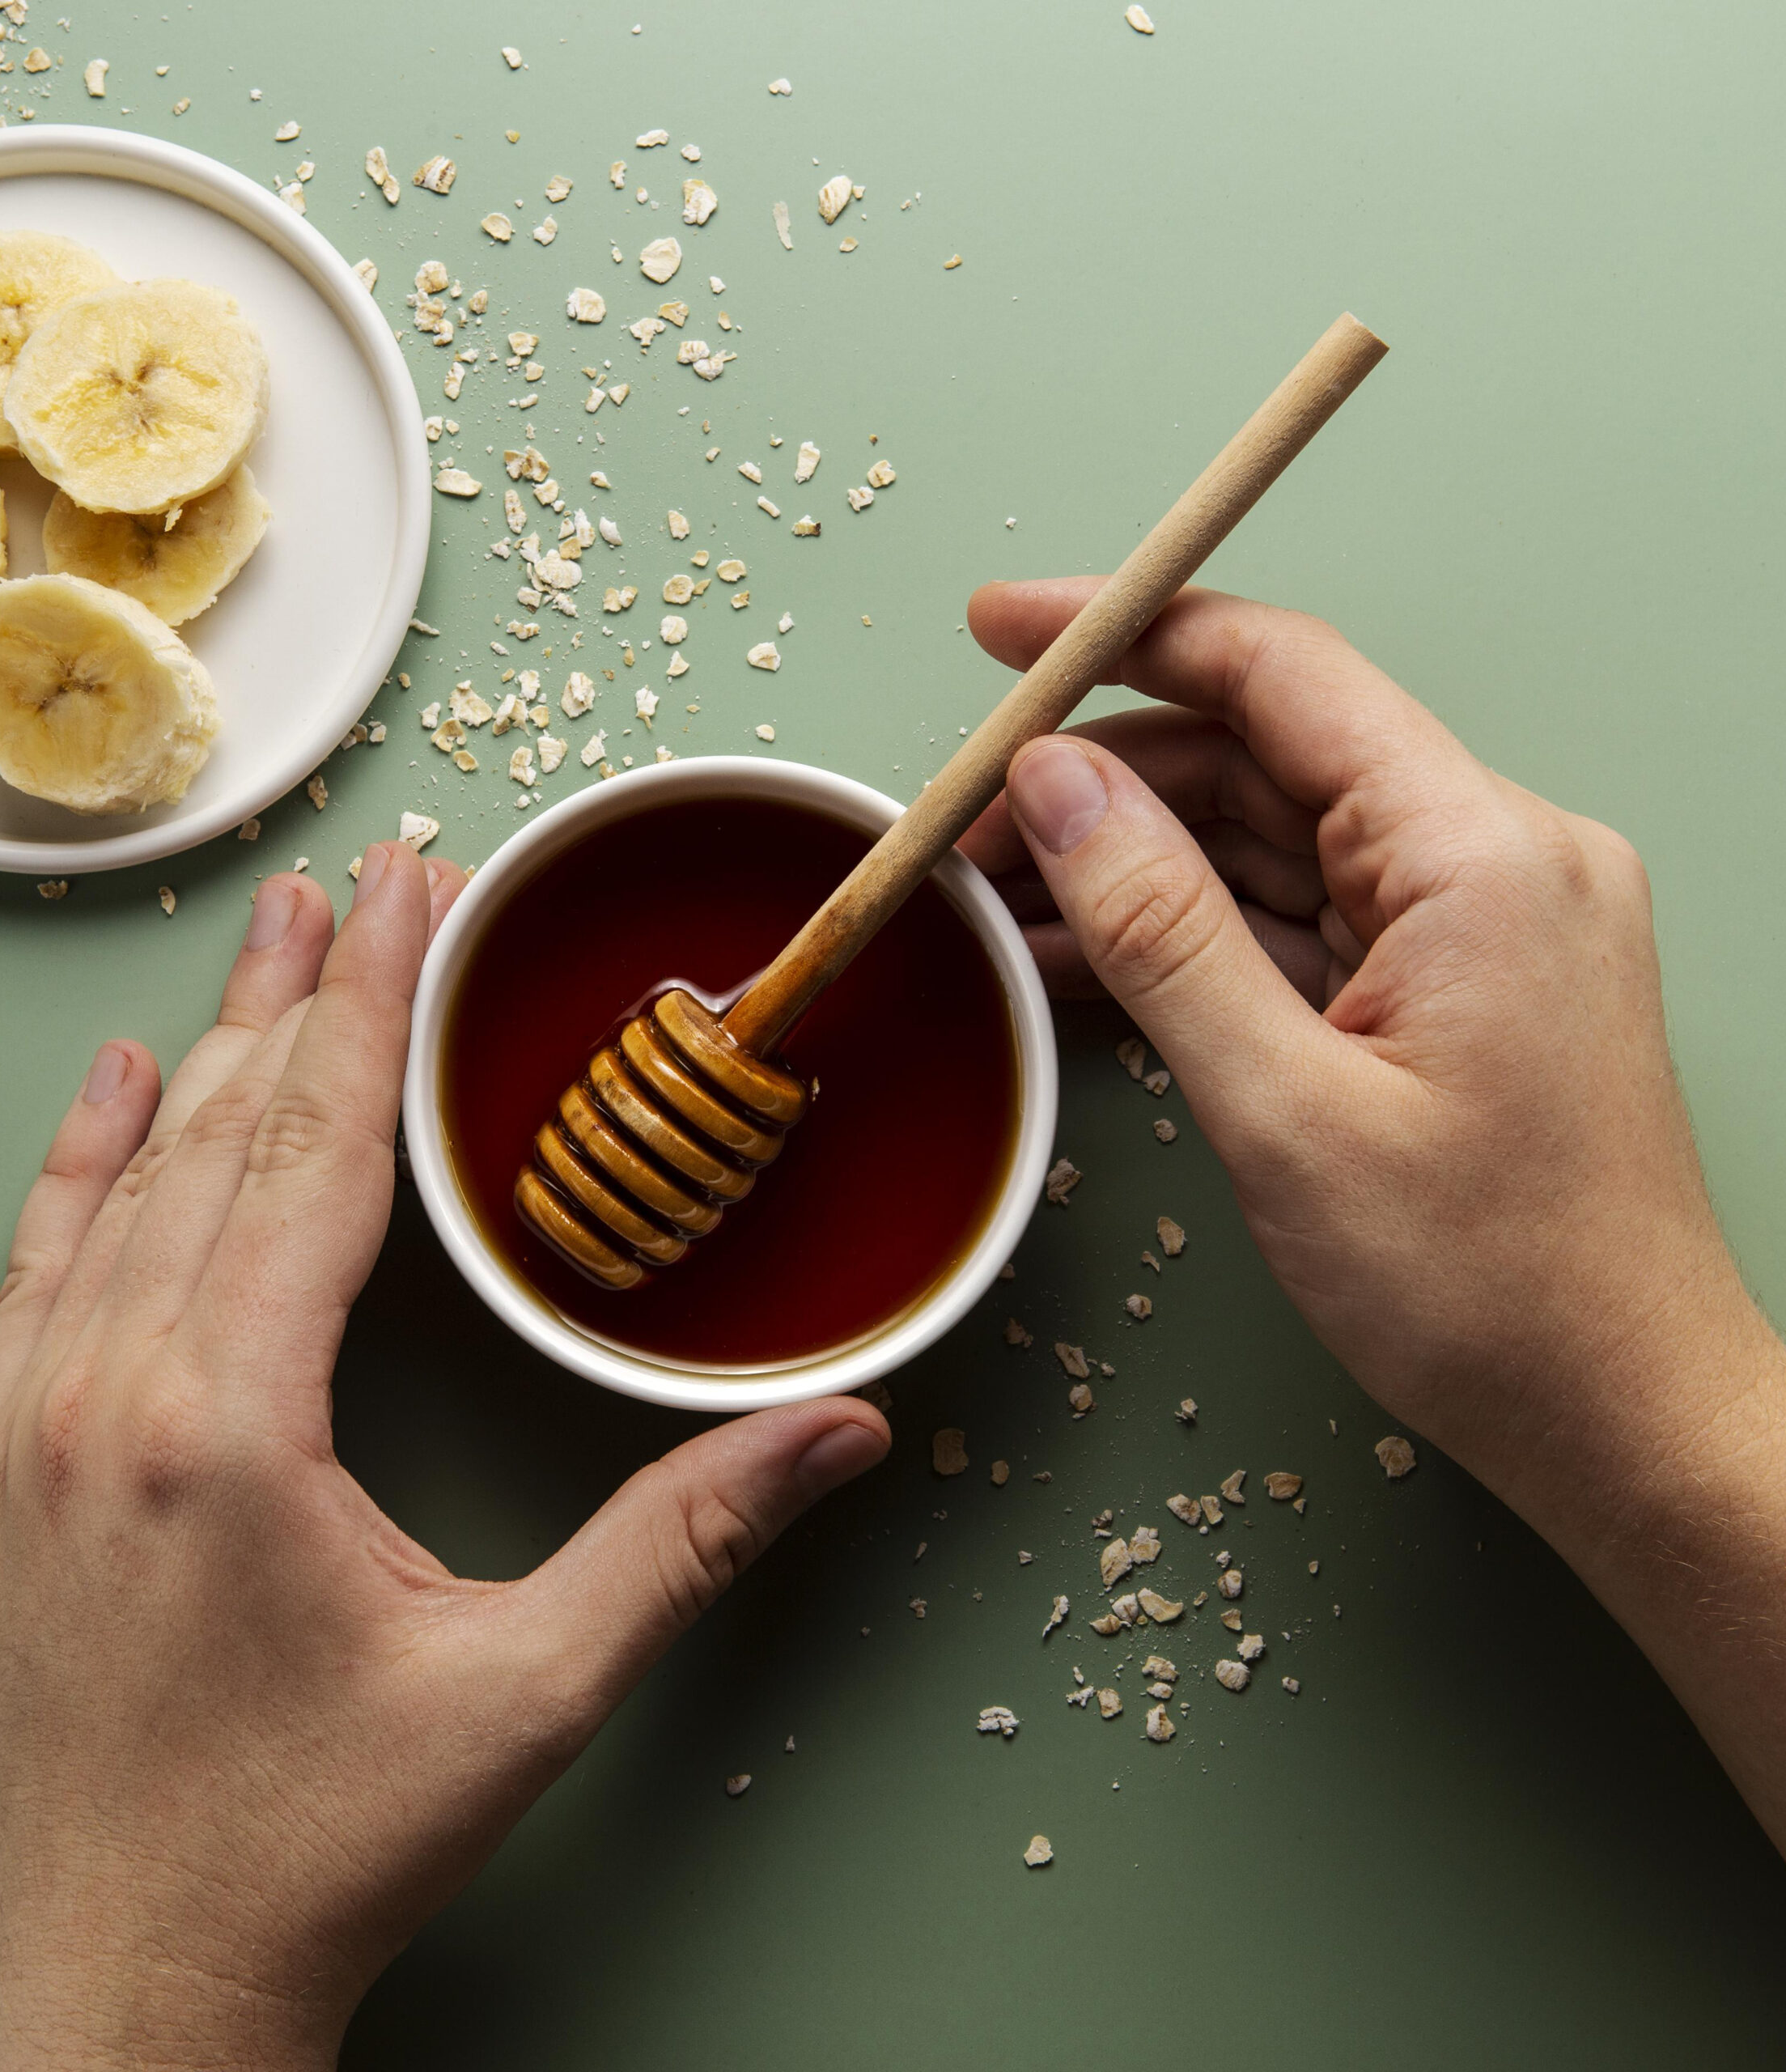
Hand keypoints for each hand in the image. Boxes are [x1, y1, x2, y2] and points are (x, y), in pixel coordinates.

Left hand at [0, 844, 889, 2070]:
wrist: (132, 1987)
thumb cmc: (319, 1844)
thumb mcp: (528, 1691)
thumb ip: (687, 1540)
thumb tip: (846, 1432)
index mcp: (227, 1424)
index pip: (319, 1155)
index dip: (378, 1010)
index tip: (415, 898)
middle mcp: (101, 1401)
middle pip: (221, 1139)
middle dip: (307, 996)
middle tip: (366, 880)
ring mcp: (20, 1434)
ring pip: (122, 1187)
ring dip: (204, 1053)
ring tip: (266, 942)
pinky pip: (29, 1270)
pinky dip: (75, 1164)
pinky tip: (107, 1089)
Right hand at [960, 577, 1785, 1847]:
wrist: (1624, 1423)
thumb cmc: (1487, 1291)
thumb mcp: (1283, 1110)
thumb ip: (1160, 927)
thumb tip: (1053, 785)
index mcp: (1479, 854)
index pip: (1279, 674)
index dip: (1123, 633)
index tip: (998, 633)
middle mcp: (1497, 857)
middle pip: (1266, 756)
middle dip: (1104, 779)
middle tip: (961, 831)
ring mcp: (1483, 922)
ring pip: (1274, 842)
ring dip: (1135, 863)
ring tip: (996, 905)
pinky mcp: (1459, 985)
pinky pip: (1304, 923)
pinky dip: (1197, 935)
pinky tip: (1086, 962)